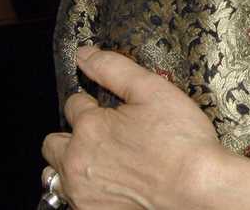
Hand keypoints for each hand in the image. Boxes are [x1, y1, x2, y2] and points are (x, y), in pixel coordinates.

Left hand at [41, 47, 227, 208]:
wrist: (196, 186)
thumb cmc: (180, 140)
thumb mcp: (153, 90)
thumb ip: (113, 68)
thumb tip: (85, 54)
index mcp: (89, 126)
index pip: (74, 104)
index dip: (92, 102)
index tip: (107, 107)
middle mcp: (76, 161)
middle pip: (52, 143)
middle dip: (72, 134)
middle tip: (102, 135)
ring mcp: (80, 192)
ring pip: (54, 175)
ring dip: (69, 164)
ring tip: (99, 161)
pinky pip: (69, 200)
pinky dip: (82, 190)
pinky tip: (107, 183)